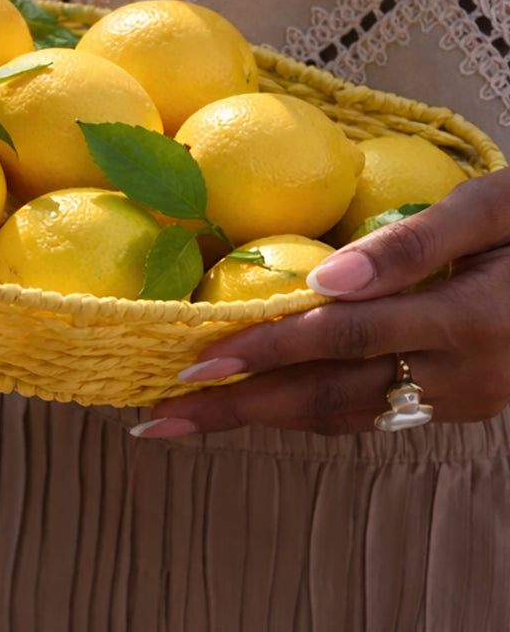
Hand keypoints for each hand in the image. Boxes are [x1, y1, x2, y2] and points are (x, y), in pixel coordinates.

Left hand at [132, 166, 509, 436]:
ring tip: (190, 419)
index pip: (343, 339)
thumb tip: (329, 276)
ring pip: (344, 414)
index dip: (264, 351)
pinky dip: (308, 409)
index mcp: (470, 320)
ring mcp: (461, 400)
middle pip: (326, 397)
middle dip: (236, 410)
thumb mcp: (495, 207)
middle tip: (155, 423)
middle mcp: (461, 376)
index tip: (192, 364)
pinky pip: (370, 411)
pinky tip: (261, 405)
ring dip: (262, 417)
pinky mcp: (458, 404)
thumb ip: (415, 243)